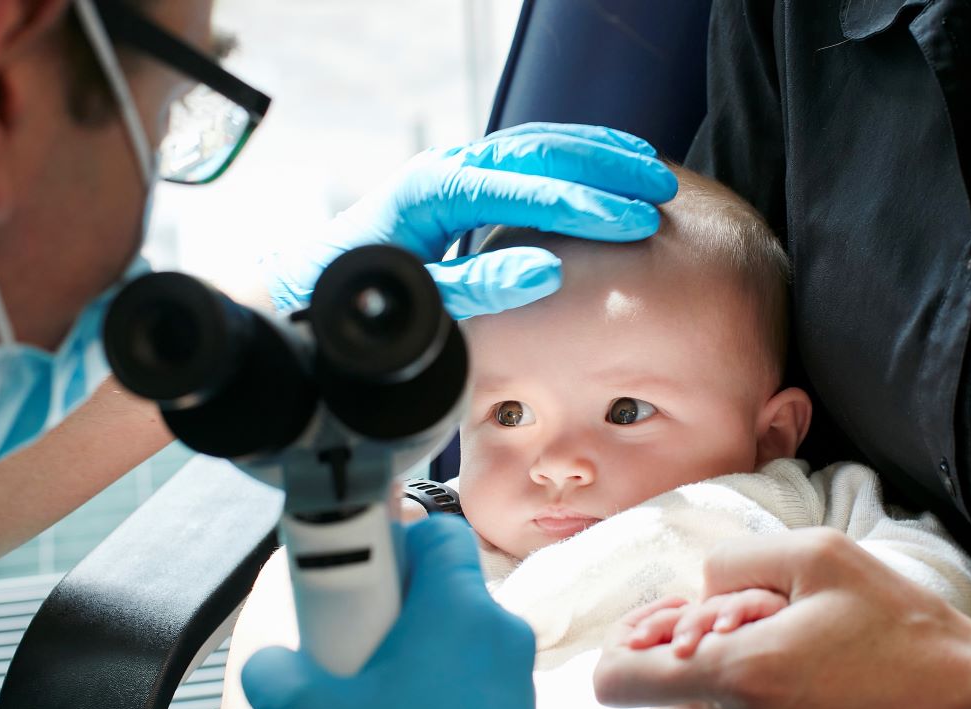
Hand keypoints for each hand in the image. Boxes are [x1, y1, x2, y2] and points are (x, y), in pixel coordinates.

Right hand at [242, 516, 549, 708]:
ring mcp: (516, 693)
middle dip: (385, 620)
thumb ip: (276, 667)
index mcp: (460, 612)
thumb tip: (278, 665)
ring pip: (450, 653)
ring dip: (404, 672)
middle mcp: (501, 642)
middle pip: (438, 597)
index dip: (383, 543)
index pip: (434, 532)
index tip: (349, 575)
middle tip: (342, 658)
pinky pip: (466, 701)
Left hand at [266, 122, 677, 318]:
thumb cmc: (361, 299)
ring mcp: (458, 167)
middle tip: (657, 195)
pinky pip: (532, 157)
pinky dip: (578, 158)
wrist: (313, 283)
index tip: (632, 223)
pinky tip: (613, 169)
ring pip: (541, 144)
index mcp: (433, 191)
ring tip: (652, 175)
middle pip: (540, 151)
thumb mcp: (418, 302)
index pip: (523, 189)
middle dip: (604, 171)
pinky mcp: (467, 179)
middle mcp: (447, 167)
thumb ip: (480, 287)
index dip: (583, 206)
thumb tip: (548, 270)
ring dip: (599, 157)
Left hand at [593, 528, 970, 708]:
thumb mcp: (820, 556)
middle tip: (743, 623)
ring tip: (783, 654)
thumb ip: (733, 561)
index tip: (662, 626)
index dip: (625, 646)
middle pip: (657, 695)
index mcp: (741, 675)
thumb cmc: (904, 628)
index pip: (617, 679)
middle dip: (685, 655)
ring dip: (719, 685)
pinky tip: (802, 689)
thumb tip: (693, 591)